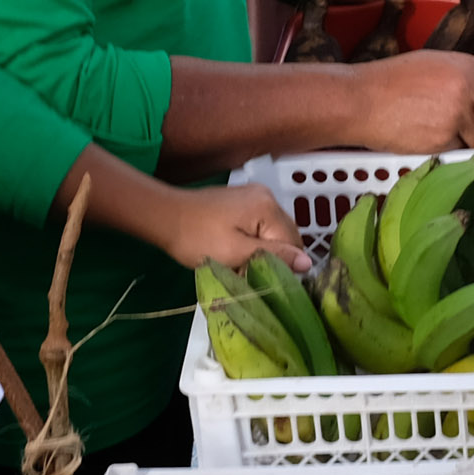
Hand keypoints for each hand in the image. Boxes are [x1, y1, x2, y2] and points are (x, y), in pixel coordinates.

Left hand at [147, 183, 314, 271]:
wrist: (164, 217)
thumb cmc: (196, 238)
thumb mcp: (236, 253)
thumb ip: (274, 257)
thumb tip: (309, 263)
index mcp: (268, 207)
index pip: (293, 243)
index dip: (281, 265)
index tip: (259, 278)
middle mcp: (267, 196)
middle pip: (286, 236)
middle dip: (272, 258)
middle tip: (247, 273)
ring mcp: (254, 196)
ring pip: (273, 233)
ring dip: (262, 252)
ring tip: (239, 263)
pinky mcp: (242, 201)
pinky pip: (260, 226)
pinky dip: (253, 242)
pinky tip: (236, 251)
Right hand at [352, 48, 473, 152]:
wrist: (360, 101)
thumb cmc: (391, 82)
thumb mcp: (434, 65)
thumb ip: (466, 78)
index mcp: (467, 65)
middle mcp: (467, 88)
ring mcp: (457, 116)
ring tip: (454, 136)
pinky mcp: (444, 141)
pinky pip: (464, 152)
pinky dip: (455, 152)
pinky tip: (437, 142)